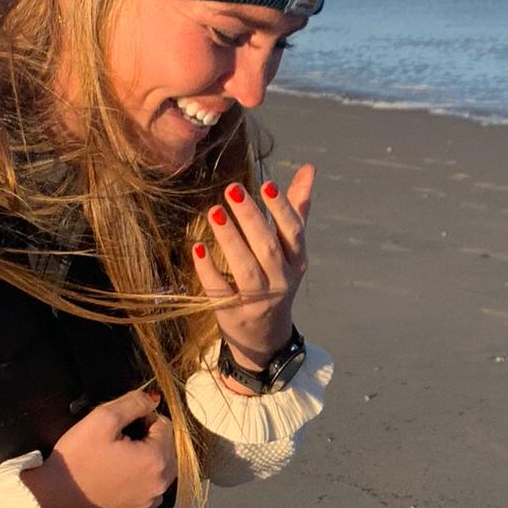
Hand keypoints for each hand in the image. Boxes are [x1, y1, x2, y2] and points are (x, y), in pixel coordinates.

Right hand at [22, 388, 176, 507]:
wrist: (54, 496)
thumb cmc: (77, 456)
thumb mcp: (103, 418)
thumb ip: (133, 403)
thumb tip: (153, 400)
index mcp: (156, 460)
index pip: (166, 427)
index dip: (144, 418)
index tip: (122, 423)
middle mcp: (160, 485)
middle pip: (166, 449)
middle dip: (148, 438)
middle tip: (119, 438)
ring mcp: (150, 502)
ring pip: (160, 469)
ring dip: (146, 457)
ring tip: (118, 455)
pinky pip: (149, 489)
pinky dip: (140, 478)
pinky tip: (118, 475)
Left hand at [191, 166, 313, 374]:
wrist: (265, 337)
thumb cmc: (276, 280)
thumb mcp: (291, 250)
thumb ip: (297, 210)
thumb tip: (309, 169)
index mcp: (297, 262)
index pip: (293, 233)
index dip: (281, 209)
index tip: (266, 184)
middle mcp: (281, 282)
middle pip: (267, 248)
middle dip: (250, 218)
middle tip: (231, 189)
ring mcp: (258, 300)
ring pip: (245, 268)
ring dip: (230, 239)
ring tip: (214, 211)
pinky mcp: (233, 313)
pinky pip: (221, 290)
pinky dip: (209, 270)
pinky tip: (198, 248)